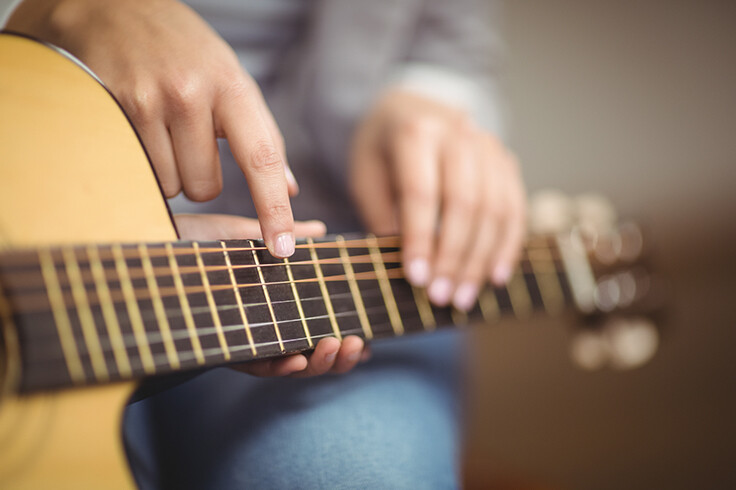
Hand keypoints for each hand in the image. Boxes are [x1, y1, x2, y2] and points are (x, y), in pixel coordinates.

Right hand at [8, 0, 297, 257]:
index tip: (282, 248)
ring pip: (169, 186)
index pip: (262, 158)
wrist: (110, 6)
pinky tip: (135, 128)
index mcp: (233, 86)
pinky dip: (140, 164)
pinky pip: (137, 173)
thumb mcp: (231, 80)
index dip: (274, 208)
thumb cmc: (183, 51)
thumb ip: (261, 134)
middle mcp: (193, 93)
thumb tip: (290, 187)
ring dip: (168, 172)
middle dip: (199, 178)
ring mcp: (149, 100)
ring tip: (160, 130)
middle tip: (187, 141)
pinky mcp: (112, 109)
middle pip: (205, 188)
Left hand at [174, 213, 369, 376]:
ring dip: (318, 363)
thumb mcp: (248, 237)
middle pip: (311, 350)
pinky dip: (280, 367)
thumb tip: (322, 230)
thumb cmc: (196, 241)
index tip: (365, 334)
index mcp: (274, 304)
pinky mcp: (223, 348)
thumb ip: (286, 237)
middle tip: (357, 343)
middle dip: (338, 355)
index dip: (343, 335)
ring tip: (335, 346)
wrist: (151, 245)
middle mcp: (263, 326)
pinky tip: (297, 359)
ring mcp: (245, 338)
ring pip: (290, 364)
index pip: (316, 325)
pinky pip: (257, 366)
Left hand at [350, 90, 525, 310]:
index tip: (415, 278)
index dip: (420, 238)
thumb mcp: (366, 177)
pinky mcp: (506, 162)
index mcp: (415, 133)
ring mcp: (488, 146)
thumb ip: (383, 217)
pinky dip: (507, 246)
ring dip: (480, 259)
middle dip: (453, 256)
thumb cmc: (382, 152)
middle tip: (440, 296)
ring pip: (495, 209)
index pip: (421, 192)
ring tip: (462, 297)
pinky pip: (515, 209)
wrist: (412, 110)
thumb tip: (409, 268)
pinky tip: (494, 277)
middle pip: (464, 202)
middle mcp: (458, 134)